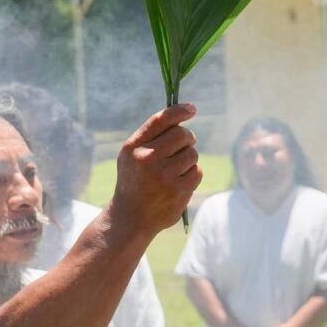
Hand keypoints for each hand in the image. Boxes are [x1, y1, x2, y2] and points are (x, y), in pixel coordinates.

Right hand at [110, 104, 202, 234]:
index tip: (192, 109)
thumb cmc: (134, 179)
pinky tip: (178, 182)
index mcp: (134, 147)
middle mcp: (147, 160)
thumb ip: (152, 134)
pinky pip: (197, 172)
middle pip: (183, 135)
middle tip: (185, 143)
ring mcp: (164, 177)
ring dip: (189, 158)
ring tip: (175, 169)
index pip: (161, 120)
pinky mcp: (178, 192)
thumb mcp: (132, 155)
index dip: (179, 111)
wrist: (130, 217)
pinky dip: (191, 174)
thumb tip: (183, 112)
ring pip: (192, 154)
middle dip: (188, 138)